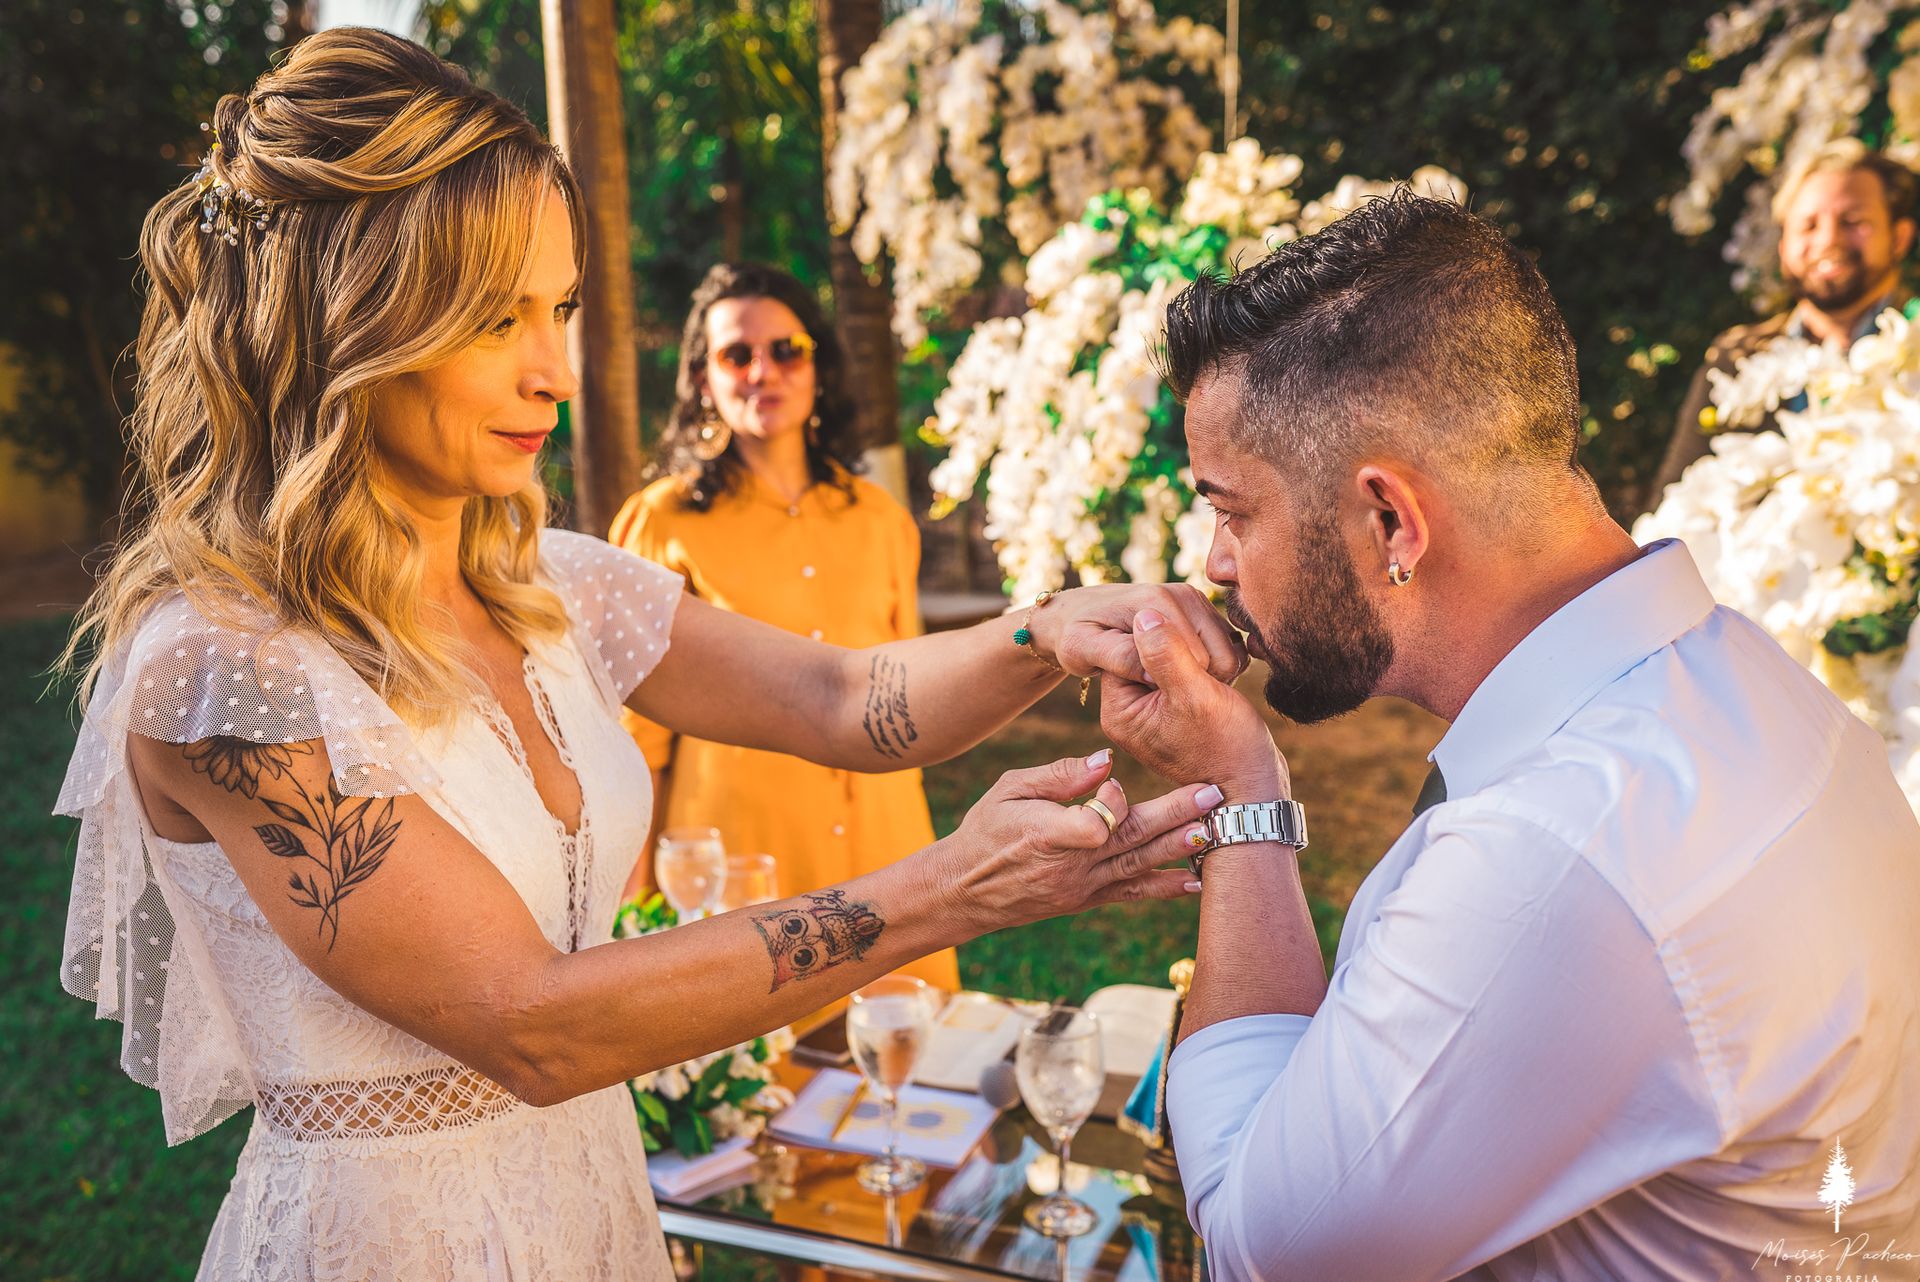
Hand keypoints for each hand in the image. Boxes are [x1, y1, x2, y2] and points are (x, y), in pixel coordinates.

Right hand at [935, 749, 1222, 932]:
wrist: (966, 890)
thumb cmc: (986, 829)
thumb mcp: (1009, 790)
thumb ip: (1058, 775)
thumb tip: (1105, 760)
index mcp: (1047, 834)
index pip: (1096, 821)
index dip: (1113, 801)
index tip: (1115, 781)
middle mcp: (1071, 865)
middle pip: (1130, 839)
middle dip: (1175, 816)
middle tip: (1212, 795)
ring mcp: (1082, 886)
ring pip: (1139, 866)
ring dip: (1180, 848)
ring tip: (1215, 830)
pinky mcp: (1088, 900)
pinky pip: (1132, 893)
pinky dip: (1166, 888)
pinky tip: (1197, 881)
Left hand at [1031, 584, 1246, 687]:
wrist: (1075, 616)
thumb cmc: (1074, 639)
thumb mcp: (1084, 652)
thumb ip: (1120, 657)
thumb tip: (1152, 668)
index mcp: (1154, 602)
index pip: (1193, 656)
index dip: (1180, 682)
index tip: (1151, 690)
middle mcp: (1178, 593)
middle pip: (1216, 650)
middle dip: (1197, 678)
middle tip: (1162, 690)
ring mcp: (1192, 600)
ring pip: (1227, 648)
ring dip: (1209, 674)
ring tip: (1173, 684)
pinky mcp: (1200, 610)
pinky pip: (1227, 646)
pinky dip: (1215, 666)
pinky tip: (1184, 675)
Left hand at [1101, 609, 1287, 802]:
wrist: (1254, 787)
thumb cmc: (1226, 748)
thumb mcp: (1194, 696)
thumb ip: (1165, 653)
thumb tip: (1143, 614)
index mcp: (1120, 708)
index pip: (1127, 648)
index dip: (1162, 638)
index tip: (1194, 659)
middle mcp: (1131, 707)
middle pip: (1149, 648)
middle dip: (1185, 649)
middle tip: (1209, 674)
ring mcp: (1156, 705)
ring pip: (1174, 652)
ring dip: (1202, 656)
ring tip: (1220, 684)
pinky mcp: (1180, 702)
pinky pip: (1189, 665)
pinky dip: (1211, 665)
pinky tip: (1226, 683)